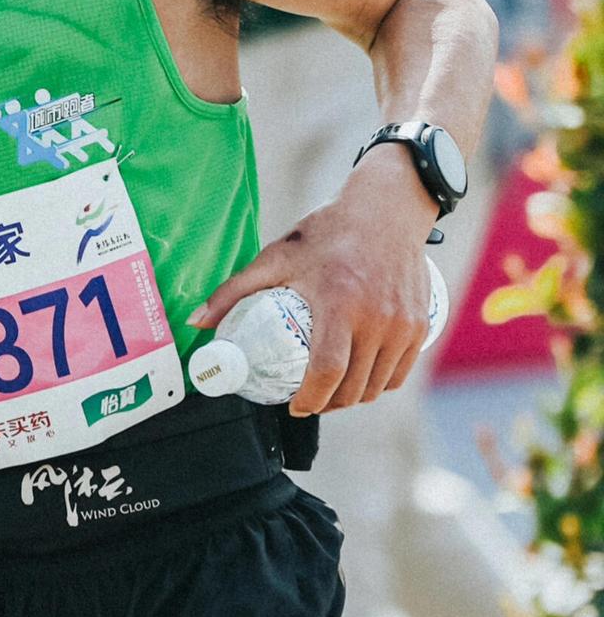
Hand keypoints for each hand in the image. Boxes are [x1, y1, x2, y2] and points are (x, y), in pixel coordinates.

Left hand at [190, 155, 434, 415]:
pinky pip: (399, 373)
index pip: (327, 371)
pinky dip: (379, 385)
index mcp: (340, 303)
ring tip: (330, 393)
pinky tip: (359, 381)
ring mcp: (403, 324)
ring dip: (352, 398)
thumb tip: (196, 324)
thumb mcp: (277, 256)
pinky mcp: (419, 325)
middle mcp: (376, 318)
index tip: (293, 406)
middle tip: (306, 400)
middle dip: (327, 404)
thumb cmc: (327, 232)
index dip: (310, 399)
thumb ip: (235, 290)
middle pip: (352, 387)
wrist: (386, 210)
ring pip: (377, 385)